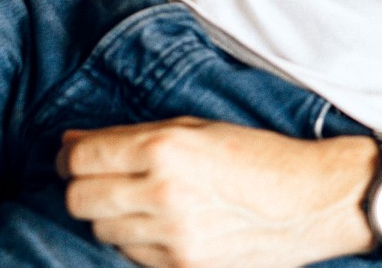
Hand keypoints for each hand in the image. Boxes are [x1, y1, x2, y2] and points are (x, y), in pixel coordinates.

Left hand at [58, 118, 377, 267]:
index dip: (71, 157)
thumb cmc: (255, 154)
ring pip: (102, 231)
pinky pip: (131, 255)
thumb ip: (131, 135)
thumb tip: (71, 143)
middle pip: (80, 199)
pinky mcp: (183, 266)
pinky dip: (137, 240)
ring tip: (143, 202)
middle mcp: (163, 193)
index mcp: (166, 148)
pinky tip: (163, 224)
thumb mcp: (195, 127)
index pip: (82, 159)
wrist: (310, 200)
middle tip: (103, 179)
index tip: (76, 157)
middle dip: (82, 187)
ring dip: (111, 216)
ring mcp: (172, 236)